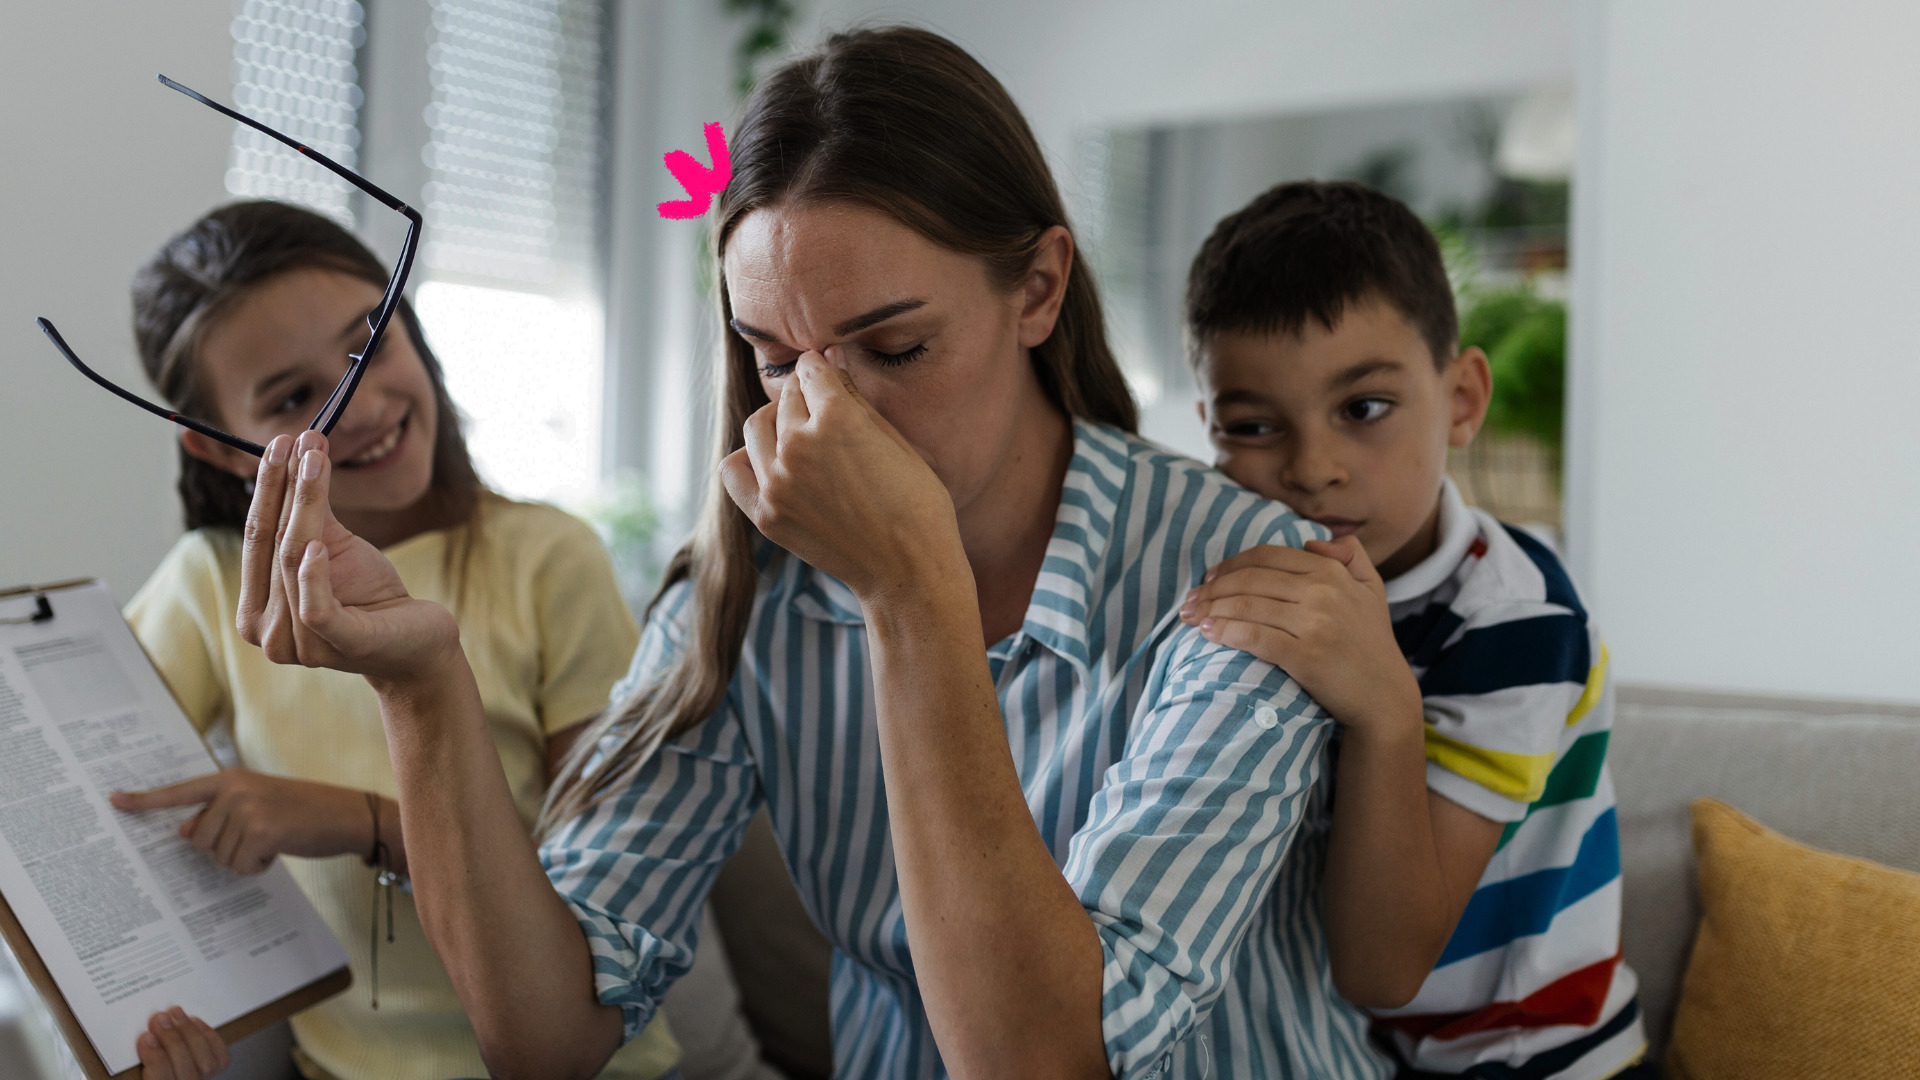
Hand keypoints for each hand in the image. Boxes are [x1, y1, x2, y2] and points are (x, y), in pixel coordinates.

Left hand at [110, 769, 371, 875]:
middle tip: (261, 835)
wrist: (348, 814)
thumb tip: (183, 830)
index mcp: (231, 779)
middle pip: (198, 839)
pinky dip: (258, 866)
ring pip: (218, 856)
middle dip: (225, 847)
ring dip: (244, 857)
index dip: (146, 800)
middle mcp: (234, 790)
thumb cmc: (303, 811)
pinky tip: (281, 849)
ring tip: (275, 840)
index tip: (115, 802)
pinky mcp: (262, 830)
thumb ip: (219, 815)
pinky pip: (240, 865)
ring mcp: (247, 809)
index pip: (180, 791)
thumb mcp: (258, 805)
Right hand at [135, 1008, 229, 1078]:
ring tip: (175, 1014)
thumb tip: (136, 1037)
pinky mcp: (215, 1073)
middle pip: (185, 1070)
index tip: (145, 1037)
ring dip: (190, 1034)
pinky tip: (195, 1021)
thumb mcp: (131, 1069)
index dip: (155, 1058)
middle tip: (159, 1018)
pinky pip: (219, 1058)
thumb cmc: (146, 1070)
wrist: (169, 1076)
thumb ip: (133, 1059)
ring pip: (206, 1064)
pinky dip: (209, 1037)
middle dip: (172, 1040)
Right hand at [237, 431, 459, 683]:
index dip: (265, 487)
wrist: (416, 640)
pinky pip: (316, 609)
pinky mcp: (342, 645)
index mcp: (255, 608)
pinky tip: (319, 544)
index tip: (279, 443)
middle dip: (282, 486)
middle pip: (271, 543)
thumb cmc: (368, 596)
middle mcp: (267, 631)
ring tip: (317, 460)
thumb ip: (307, 512)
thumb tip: (299, 448)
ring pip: (293, 562)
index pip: (254, 535)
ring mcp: (301, 644)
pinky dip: (313, 576)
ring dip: (304, 506)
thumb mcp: (333, 548)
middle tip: (296, 439)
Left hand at [720, 349, 967, 600]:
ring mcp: (777, 482)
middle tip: (824, 411)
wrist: (906, 568)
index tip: (827, 374)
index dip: (823, 369)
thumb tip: (828, 358)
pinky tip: (771, 463)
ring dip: (777, 422)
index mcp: (837, 418)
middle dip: (805, 396)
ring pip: (757, 426)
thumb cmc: (915, 502)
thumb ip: (854, 397)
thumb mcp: (894, 439)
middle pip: (787, 398)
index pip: (811, 370)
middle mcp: (798, 445)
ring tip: (800, 436)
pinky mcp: (765, 513)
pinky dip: (748, 459)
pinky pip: (734, 469)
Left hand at [1180, 536, 1421, 732]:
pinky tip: (1207, 632)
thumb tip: (1314, 540)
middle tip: (1189, 600)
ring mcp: (1314, 623)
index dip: (1231, 564)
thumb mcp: (1373, 589)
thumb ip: (1351, 555)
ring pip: (1246, 605)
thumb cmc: (1373, 644)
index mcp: (1332, 571)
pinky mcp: (1304, 654)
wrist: (1384, 698)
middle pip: (1250, 579)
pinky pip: (1253, 636)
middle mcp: (1323, 591)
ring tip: (1188, 616)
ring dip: (1209, 609)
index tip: (1210, 577)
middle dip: (1211, 588)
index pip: (1267, 556)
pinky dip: (1224, 631)